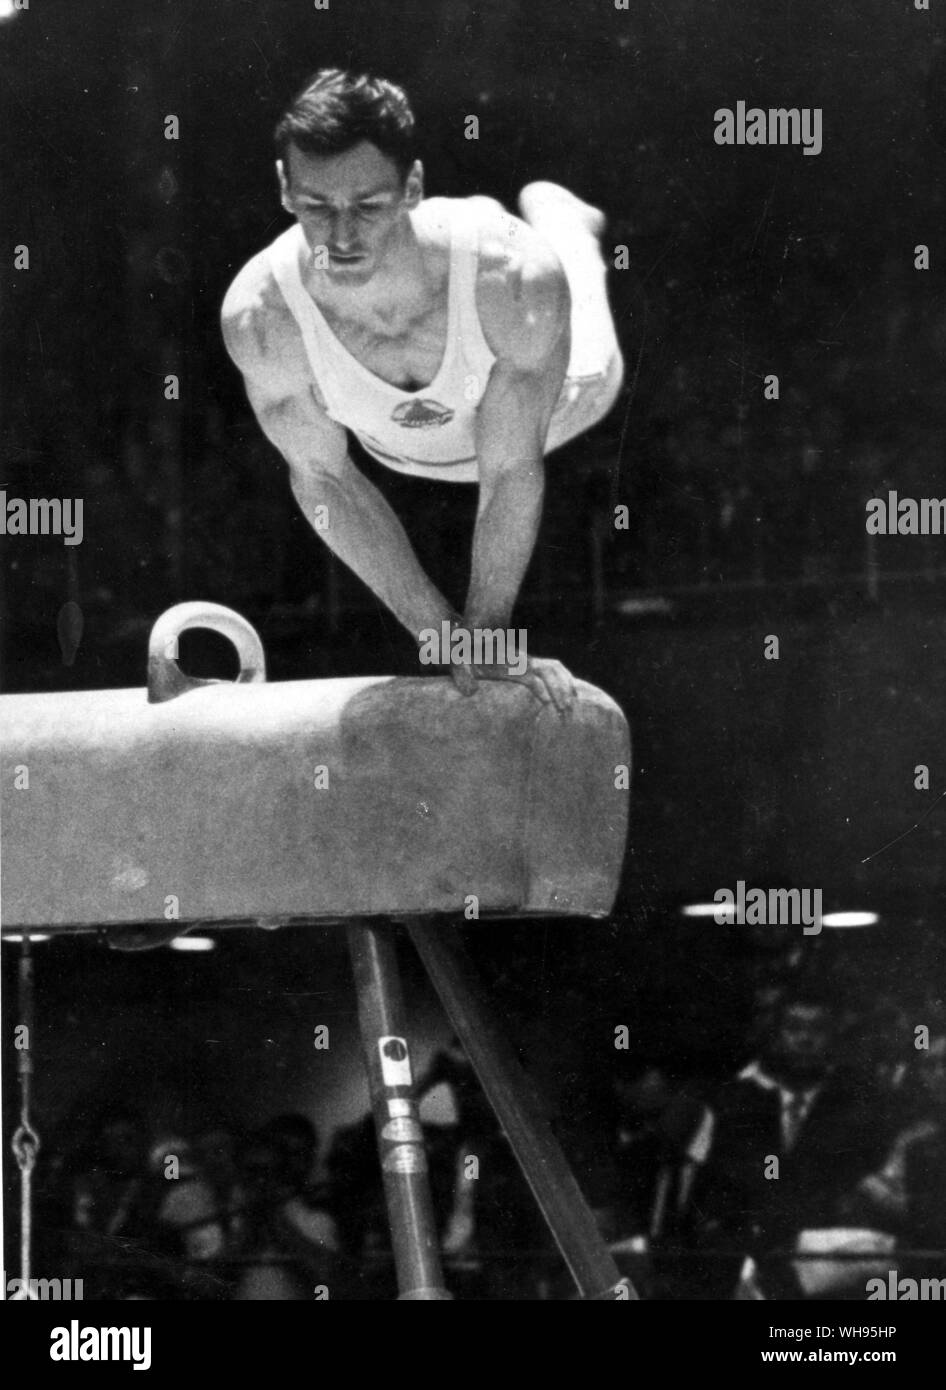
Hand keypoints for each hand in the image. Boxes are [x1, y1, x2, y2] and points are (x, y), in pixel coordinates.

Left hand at [449, 652, 575, 714]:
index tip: (549, 704)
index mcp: (508, 662)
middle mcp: (523, 661)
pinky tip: (569, 696)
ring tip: (571, 707)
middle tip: (565, 711)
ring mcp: (528, 662)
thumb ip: (463, 676)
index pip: (532, 674)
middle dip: (561, 689)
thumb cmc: (463, 653)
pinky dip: (564, 681)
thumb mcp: (458, 663)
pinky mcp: (529, 666)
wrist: (469, 637)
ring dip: (566, 685)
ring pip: (555, 669)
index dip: (542, 688)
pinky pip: (553, 671)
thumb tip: (471, 693)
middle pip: (550, 671)